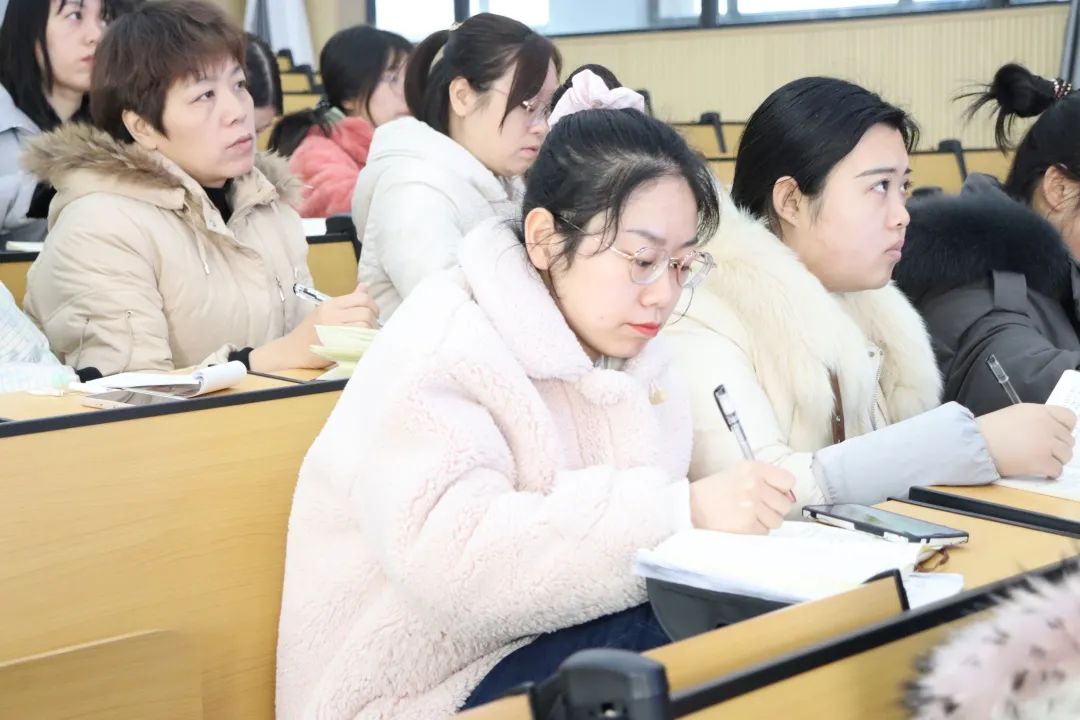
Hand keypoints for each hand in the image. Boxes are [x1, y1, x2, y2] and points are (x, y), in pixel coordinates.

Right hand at [250, 284, 378, 370]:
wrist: (292, 351)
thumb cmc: (310, 332)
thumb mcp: (328, 311)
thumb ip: (348, 301)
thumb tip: (365, 287)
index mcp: (331, 304)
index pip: (361, 299)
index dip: (373, 306)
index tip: (373, 315)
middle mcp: (331, 315)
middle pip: (366, 313)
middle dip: (374, 321)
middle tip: (371, 328)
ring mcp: (332, 330)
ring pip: (364, 326)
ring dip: (370, 333)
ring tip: (366, 337)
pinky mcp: (334, 346)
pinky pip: (358, 342)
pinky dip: (364, 343)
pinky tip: (361, 345)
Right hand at [689, 461, 795, 533]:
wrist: (690, 507)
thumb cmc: (714, 491)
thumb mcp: (738, 473)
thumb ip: (764, 479)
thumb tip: (789, 496)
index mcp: (753, 468)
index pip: (788, 481)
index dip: (782, 490)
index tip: (771, 494)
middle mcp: (754, 484)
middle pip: (784, 504)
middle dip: (773, 509)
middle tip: (755, 508)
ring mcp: (751, 505)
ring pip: (776, 521)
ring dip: (764, 522)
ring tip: (746, 516)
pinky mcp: (747, 524)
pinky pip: (764, 532)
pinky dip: (754, 531)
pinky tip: (740, 524)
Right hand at [976, 404, 1075, 477]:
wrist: (974, 443)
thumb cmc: (988, 429)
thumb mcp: (1015, 414)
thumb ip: (1036, 419)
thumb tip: (1049, 431)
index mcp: (1039, 411)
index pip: (1069, 418)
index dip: (1066, 428)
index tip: (1057, 436)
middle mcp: (1047, 425)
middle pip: (1068, 440)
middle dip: (1058, 447)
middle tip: (1044, 452)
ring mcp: (1046, 444)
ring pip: (1066, 455)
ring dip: (1055, 460)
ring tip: (1041, 462)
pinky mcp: (1041, 462)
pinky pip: (1057, 470)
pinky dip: (1050, 473)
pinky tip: (1041, 472)